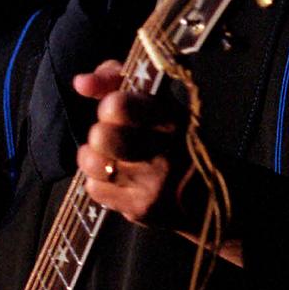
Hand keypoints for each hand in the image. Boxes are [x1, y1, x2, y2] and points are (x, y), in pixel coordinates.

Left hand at [73, 60, 241, 265]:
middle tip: (113, 138)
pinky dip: (100, 183)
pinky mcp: (140, 210)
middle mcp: (165, 153)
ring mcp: (153, 185)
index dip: (110, 106)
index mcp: (172, 119)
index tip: (118, 111)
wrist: (208, 195)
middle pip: (101, 136)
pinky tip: (119, 180)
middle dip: (100, 134)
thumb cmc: (172, 138)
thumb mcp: (156, 100)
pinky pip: (94, 189)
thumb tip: (80, 83)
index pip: (118, 106)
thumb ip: (115, 79)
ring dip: (95, 159)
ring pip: (91, 163)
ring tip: (111, 158)